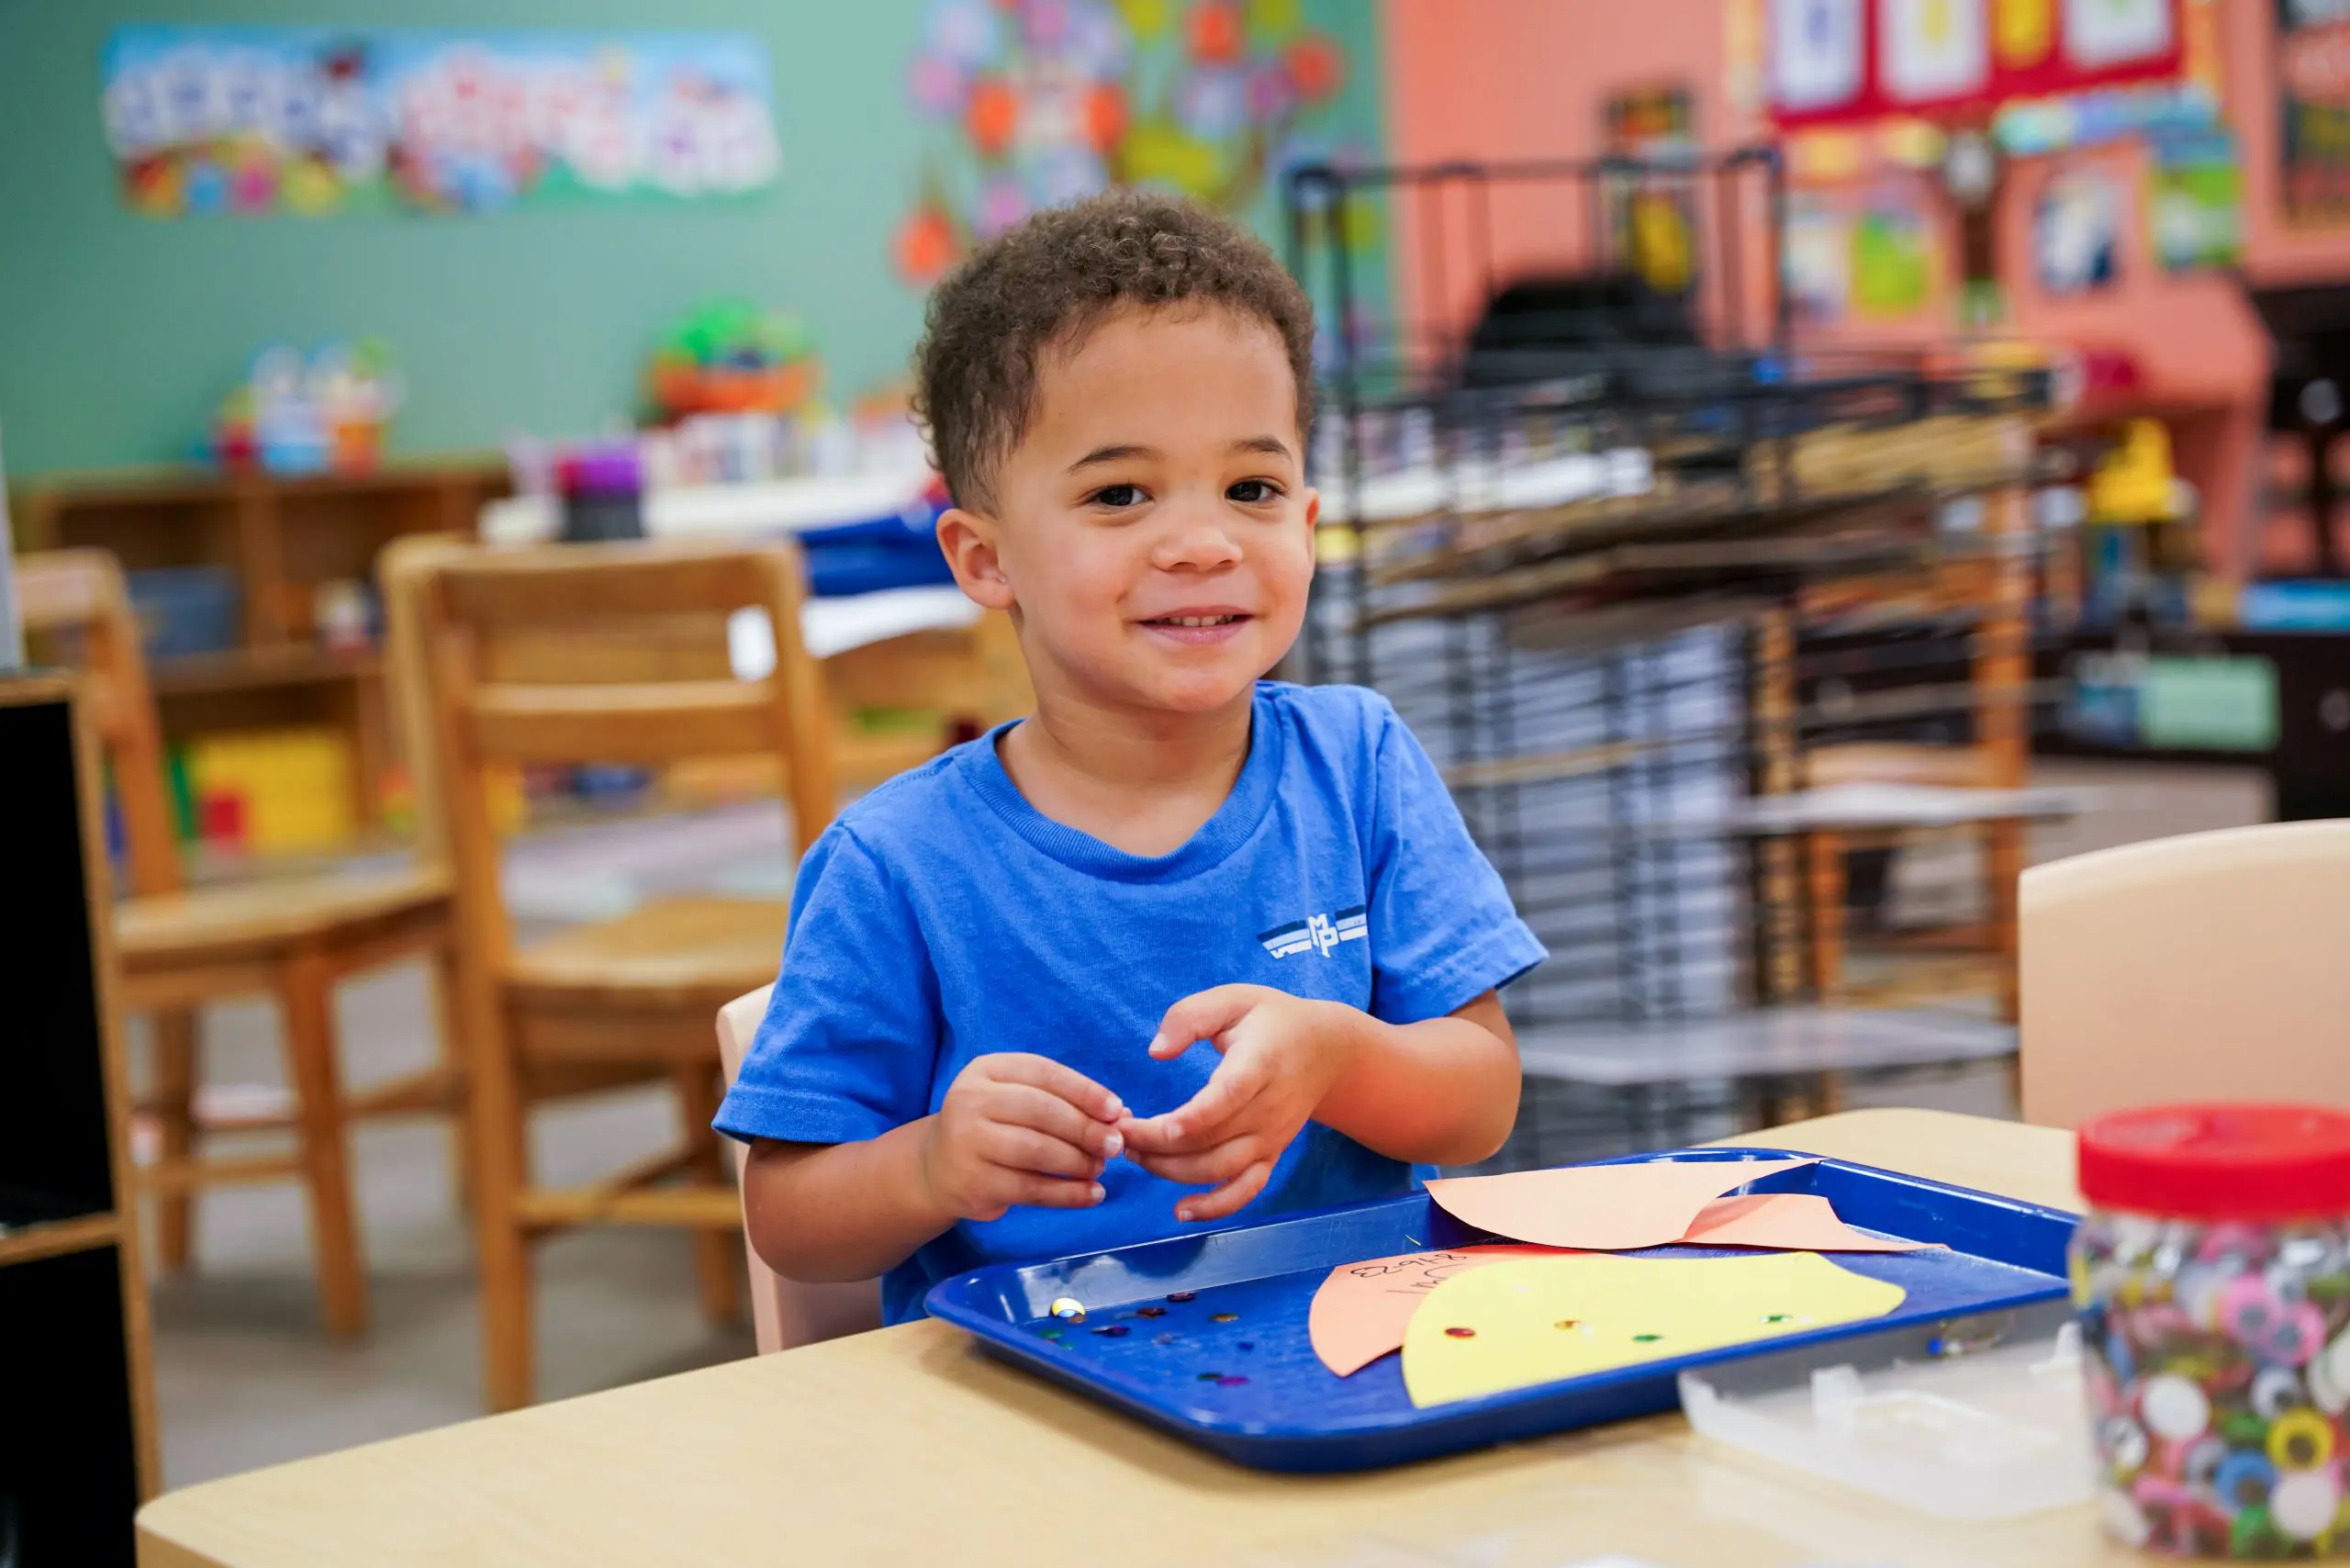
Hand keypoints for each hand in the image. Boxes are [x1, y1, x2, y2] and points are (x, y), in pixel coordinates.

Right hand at [919, 1054, 1124, 1222]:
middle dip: (1086, 1128)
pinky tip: (1092, 1194)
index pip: (1044, 1073)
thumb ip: (1064, 1101)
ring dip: (1078, 1162)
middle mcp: (970, 1100)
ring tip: (1100, 1168)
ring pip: (1036, 1151)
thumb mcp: (1018, 1099)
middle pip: (1041, 1111)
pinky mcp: (974, 1183)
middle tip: (1114, 1145)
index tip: (1116, 1110)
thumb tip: (1121, 1115)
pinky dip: (1068, 1194)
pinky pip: (1031, 1189)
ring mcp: (968, 1142)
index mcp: (986, 1070)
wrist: (938, 1167)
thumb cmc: (992, 1126)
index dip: (1085, 1091)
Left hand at [1119, 985, 1360, 1222]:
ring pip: (1221, 1169)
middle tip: (1119, 1133)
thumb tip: (1155, 1051)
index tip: (1158, 1126)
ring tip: (1134, 1155)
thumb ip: (1190, 1017)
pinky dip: (1215, 1208)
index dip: (1194, 1117)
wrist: (1326, 1051)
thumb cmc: (1271, 1020)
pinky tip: (1181, 1211)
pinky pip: (1245, 1190)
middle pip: (1212, 1139)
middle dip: (1159, 1144)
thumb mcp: (1233, 999)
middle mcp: (1269, 1107)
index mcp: (1260, 1063)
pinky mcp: (1271, 1155)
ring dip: (1172, 1171)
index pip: (1229, 1096)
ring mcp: (1272, 1137)